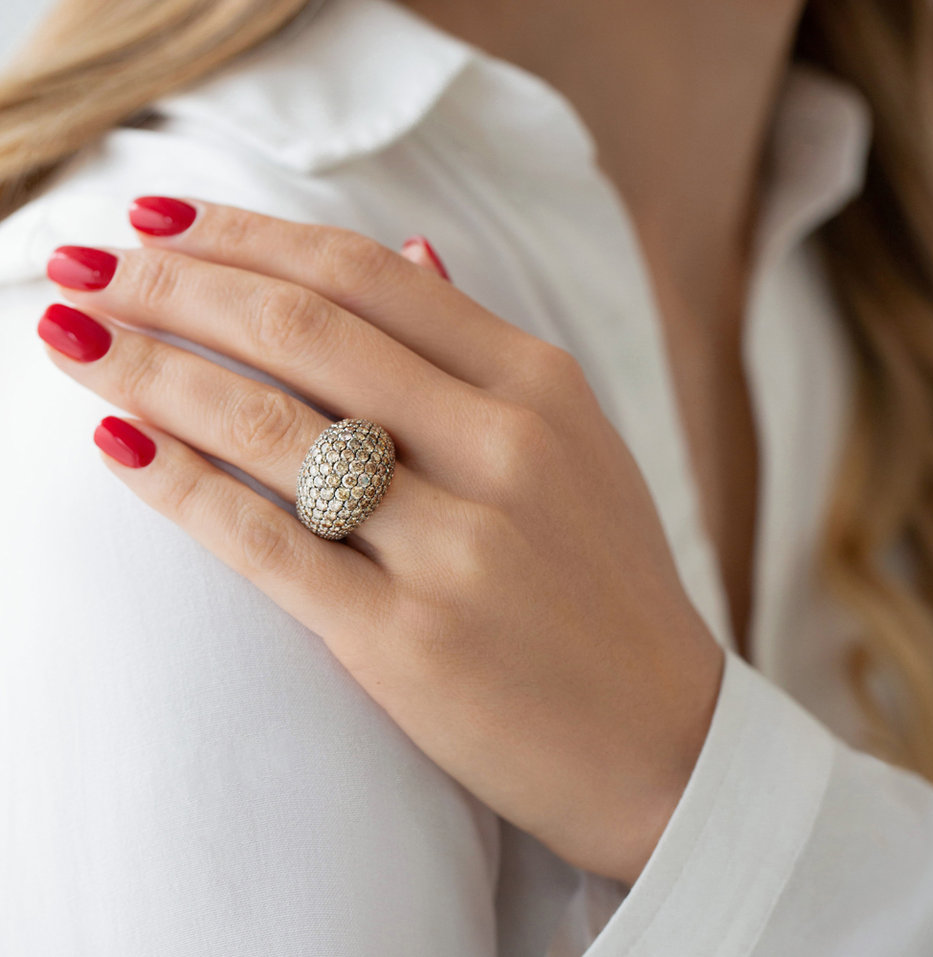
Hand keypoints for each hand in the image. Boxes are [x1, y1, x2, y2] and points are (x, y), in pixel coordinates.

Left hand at [38, 196, 724, 884]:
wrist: (663, 740)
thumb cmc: (608, 588)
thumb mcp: (577, 447)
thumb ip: (484, 349)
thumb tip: (414, 248)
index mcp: (542, 389)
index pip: (367, 275)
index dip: (247, 236)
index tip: (160, 221)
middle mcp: (503, 450)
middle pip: (305, 331)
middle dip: (174, 285)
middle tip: (83, 265)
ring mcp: (458, 547)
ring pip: (272, 426)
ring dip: (149, 370)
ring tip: (68, 338)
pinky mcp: (408, 639)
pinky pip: (267, 541)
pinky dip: (180, 483)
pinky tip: (115, 443)